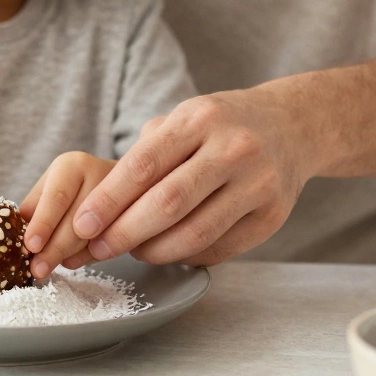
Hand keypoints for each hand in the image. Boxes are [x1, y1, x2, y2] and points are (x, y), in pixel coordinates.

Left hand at [18, 152, 117, 278]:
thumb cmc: (73, 189)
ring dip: (72, 255)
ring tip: (57, 264)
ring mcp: (124, 195)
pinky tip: (76, 258)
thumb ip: (34, 208)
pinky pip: (113, 244)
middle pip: (77, 220)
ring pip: (96, 235)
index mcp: (72, 165)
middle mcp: (99, 174)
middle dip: (55, 249)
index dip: (44, 223)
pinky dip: (91, 256)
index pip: (57, 196)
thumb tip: (16, 235)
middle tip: (38, 269)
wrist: (118, 184)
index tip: (31, 246)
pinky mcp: (136, 215)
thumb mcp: (49, 189)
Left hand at [67, 89, 315, 266]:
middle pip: (168, 203)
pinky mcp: (273, 216)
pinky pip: (220, 249)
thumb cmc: (219, 126)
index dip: (109, 200)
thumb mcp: (183, 119)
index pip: (144, 165)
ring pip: (195, 233)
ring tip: (133, 251)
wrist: (292, 126)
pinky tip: (169, 252)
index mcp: (199, 118)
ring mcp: (258, 184)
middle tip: (98, 249)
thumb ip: (144, 154)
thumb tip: (98, 206)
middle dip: (125, 232)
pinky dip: (186, 257)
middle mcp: (233, 148)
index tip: (82, 224)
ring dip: (154, 251)